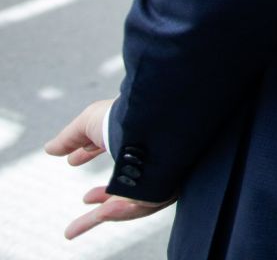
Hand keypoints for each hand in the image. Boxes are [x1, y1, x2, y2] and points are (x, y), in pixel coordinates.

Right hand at [45, 99, 172, 239]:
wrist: (145, 127)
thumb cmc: (119, 119)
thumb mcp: (88, 123)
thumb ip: (69, 138)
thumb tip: (49, 149)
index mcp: (133, 140)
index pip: (109, 151)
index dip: (88, 155)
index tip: (72, 161)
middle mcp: (147, 159)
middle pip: (123, 184)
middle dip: (101, 196)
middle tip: (84, 198)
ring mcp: (155, 176)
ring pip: (129, 202)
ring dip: (105, 211)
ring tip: (80, 223)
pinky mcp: (161, 193)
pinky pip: (140, 208)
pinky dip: (121, 212)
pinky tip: (103, 212)